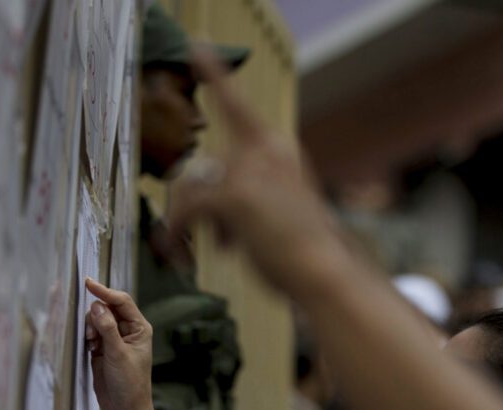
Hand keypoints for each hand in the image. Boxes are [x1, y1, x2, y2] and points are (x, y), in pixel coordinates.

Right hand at [84, 278, 162, 409]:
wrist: (124, 409)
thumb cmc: (129, 384)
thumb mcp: (118, 355)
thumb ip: (107, 329)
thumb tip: (97, 306)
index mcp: (139, 328)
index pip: (121, 301)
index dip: (105, 291)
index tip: (88, 283)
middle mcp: (127, 330)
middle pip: (107, 308)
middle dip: (95, 315)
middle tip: (92, 333)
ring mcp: (114, 339)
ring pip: (96, 320)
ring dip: (90, 327)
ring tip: (92, 344)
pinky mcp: (102, 349)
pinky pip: (91, 333)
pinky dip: (87, 336)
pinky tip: (89, 348)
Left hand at [165, 47, 345, 296]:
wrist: (325, 271)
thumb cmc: (303, 251)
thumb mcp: (277, 210)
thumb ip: (247, 195)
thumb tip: (203, 208)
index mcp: (278, 150)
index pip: (237, 105)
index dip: (215, 74)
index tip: (197, 45)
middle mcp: (265, 150)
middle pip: (200, 165)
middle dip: (191, 203)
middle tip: (193, 238)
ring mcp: (250, 170)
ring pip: (189, 185)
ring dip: (182, 220)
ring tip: (188, 250)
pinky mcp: (235, 195)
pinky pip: (186, 207)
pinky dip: (176, 229)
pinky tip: (179, 250)